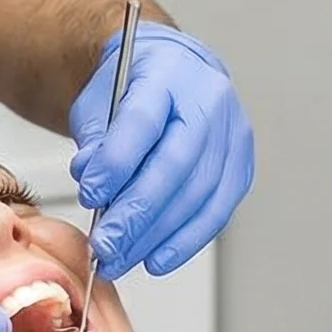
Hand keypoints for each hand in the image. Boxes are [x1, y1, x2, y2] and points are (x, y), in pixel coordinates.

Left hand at [70, 22, 253, 278]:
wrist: (174, 73)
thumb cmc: (133, 87)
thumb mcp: (99, 98)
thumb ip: (93, 139)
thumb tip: (90, 180)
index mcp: (167, 74)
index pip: (143, 122)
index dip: (116, 163)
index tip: (90, 195)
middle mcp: (208, 101)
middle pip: (175, 165)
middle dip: (135, 213)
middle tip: (104, 244)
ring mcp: (232, 135)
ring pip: (198, 195)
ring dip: (155, 235)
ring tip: (120, 258)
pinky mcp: (241, 166)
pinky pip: (216, 212)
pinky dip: (184, 241)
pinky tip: (155, 258)